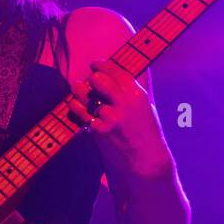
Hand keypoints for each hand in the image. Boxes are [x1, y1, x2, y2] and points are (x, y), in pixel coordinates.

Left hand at [67, 60, 170, 176]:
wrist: (145, 159)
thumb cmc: (146, 131)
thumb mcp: (146, 105)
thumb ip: (139, 87)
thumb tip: (138, 69)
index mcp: (136, 93)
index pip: (114, 70)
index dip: (100, 65)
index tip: (94, 65)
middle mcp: (123, 103)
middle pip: (97, 79)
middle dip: (91, 79)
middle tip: (89, 82)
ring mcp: (110, 117)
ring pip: (84, 94)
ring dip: (79, 90)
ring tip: (78, 90)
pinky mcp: (99, 130)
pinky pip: (79, 112)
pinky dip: (76, 107)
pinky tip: (76, 106)